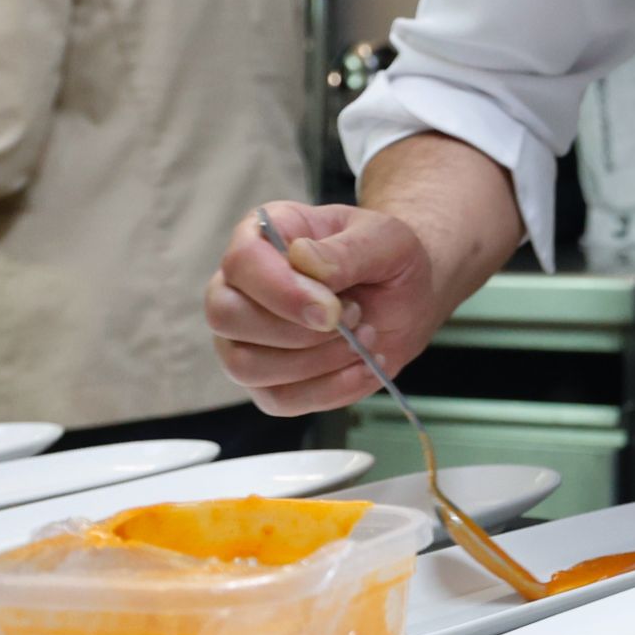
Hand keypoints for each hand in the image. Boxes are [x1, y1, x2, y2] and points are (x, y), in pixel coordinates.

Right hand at [205, 201, 437, 415]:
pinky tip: (364, 367)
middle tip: (355, 317)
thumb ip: (346, 251)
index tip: (332, 309)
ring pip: (246, 366)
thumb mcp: (386, 239)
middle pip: (226, 316)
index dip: (282, 290)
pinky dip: (329, 390)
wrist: (408, 295)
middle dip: (297, 331)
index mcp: (264, 235)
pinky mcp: (268, 380)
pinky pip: (278, 400)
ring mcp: (247, 337)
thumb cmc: (387, 257)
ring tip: (365, 338)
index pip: (242, 261)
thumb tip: (303, 260)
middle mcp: (242, 286)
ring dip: (315, 363)